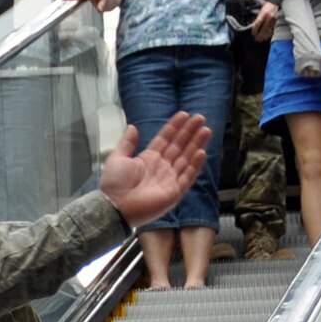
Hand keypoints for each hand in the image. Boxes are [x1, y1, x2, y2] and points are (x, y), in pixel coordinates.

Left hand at [99, 111, 209, 227]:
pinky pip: (187, 177)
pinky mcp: (174, 192)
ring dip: (196, 144)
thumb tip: (133, 126)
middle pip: (179, 146)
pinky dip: (195, 165)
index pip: (165, 139)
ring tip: (206, 130)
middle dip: (189, 132)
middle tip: (200, 117)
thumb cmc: (114, 184)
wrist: (114, 207)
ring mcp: (169, 179)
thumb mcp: (117, 158)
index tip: (184, 114)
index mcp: (148, 159)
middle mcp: (161, 167)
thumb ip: (127, 143)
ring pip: (186, 158)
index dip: (175, 127)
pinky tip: (202, 152)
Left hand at [253, 0, 279, 35]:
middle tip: (256, 38)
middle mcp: (270, 18)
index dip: (254, 31)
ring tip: (261, 39)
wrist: (281, 2)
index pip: (257, 25)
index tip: (253, 33)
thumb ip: (259, 18)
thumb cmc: (270, 6)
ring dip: (264, 36)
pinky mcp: (279, 23)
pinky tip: (266, 37)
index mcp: (264, 14)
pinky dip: (269, 35)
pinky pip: (273, 31)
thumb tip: (254, 26)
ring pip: (268, 32)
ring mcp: (275, 21)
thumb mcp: (263, 10)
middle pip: (262, 30)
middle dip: (258, 35)